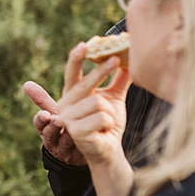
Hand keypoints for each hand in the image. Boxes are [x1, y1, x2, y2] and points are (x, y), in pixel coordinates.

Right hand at [23, 81, 86, 166]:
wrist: (80, 150)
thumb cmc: (64, 126)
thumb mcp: (54, 114)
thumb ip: (42, 99)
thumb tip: (26, 83)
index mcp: (45, 128)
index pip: (39, 123)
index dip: (41, 119)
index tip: (45, 114)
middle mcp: (52, 140)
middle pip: (49, 134)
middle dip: (52, 127)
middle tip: (58, 120)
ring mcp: (64, 149)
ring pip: (64, 142)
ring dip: (68, 135)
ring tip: (72, 129)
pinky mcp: (78, 157)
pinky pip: (80, 149)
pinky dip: (84, 140)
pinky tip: (91, 133)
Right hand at [56, 43, 131, 166]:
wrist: (109, 151)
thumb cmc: (107, 124)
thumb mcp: (113, 99)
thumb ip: (118, 80)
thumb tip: (129, 60)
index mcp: (71, 95)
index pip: (72, 73)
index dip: (77, 58)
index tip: (85, 43)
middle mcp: (65, 105)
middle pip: (86, 83)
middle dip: (102, 71)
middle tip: (116, 59)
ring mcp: (68, 119)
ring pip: (98, 102)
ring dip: (110, 112)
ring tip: (107, 122)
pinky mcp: (76, 131)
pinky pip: (102, 117)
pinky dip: (110, 123)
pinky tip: (104, 130)